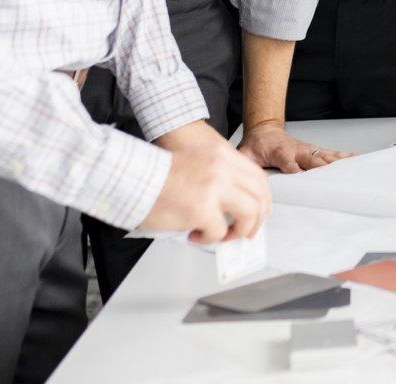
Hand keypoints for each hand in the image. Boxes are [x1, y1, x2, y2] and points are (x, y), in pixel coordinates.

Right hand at [141, 120, 270, 243]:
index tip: (259, 211)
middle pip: (259, 197)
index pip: (258, 177)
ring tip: (224, 236)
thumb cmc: (156, 172)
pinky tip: (196, 235)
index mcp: (222, 156)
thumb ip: (217, 176)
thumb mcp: (196, 162)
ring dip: (239, 231)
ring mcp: (215, 188)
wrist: (133, 176)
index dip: (262, 198)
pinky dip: (209, 239)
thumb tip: (229, 202)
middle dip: (255, 220)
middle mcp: (223, 169)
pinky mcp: (202, 209)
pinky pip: (219, 232)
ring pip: (249, 214)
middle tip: (245, 231)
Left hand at [238, 120, 354, 173]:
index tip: (303, 176)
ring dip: (337, 162)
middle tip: (335, 177)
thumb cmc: (256, 145)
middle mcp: (297, 150)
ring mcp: (307, 149)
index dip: (296, 170)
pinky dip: (342, 156)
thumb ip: (245, 163)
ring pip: (324, 156)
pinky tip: (354, 159)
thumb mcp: (245, 154)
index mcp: (280, 153)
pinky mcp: (313, 150)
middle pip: (312, 160)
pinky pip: (330, 153)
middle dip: (323, 168)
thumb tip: (244, 176)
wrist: (264, 130)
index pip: (289, 163)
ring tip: (351, 167)